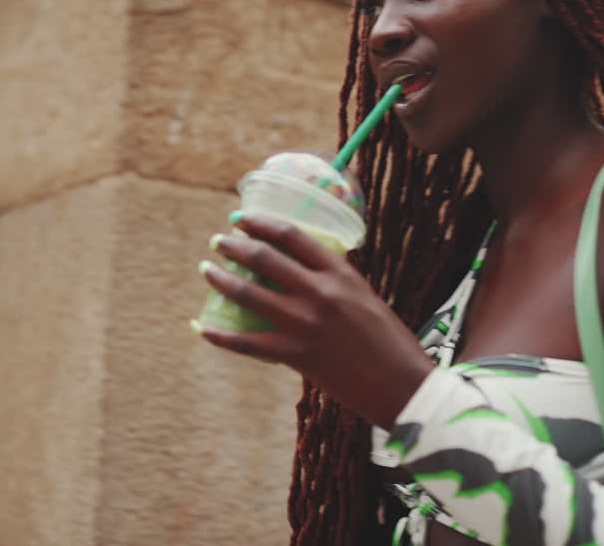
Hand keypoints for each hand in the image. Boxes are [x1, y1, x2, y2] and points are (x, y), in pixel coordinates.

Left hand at [197, 212, 433, 429]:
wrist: (402, 384)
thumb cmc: (390, 341)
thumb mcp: (365, 298)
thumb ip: (335, 283)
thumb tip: (305, 272)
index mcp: (340, 273)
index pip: (292, 236)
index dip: (261, 223)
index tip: (243, 219)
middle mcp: (320, 292)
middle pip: (264, 258)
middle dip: (234, 247)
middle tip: (219, 242)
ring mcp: (304, 324)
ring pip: (248, 293)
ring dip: (220, 279)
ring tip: (207, 270)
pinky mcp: (295, 356)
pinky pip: (246, 342)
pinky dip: (220, 335)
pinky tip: (202, 327)